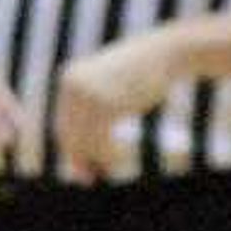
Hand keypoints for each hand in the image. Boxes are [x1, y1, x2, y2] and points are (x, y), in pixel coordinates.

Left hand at [52, 32, 182, 180]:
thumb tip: (77, 155)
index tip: (81, 171)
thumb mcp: (111, 92)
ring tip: (114, 164)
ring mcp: (88, 93)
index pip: (61, 125)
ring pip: (83, 139)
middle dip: (79, 158)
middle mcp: (72, 85)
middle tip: (89, 178)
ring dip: (97, 158)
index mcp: (68, 80)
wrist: (169, 52)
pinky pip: (100, 138)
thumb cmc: (143, 76)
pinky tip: (119, 159)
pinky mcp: (107, 102)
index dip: (71, 151)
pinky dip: (107, 154)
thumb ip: (92, 117)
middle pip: (68, 133)